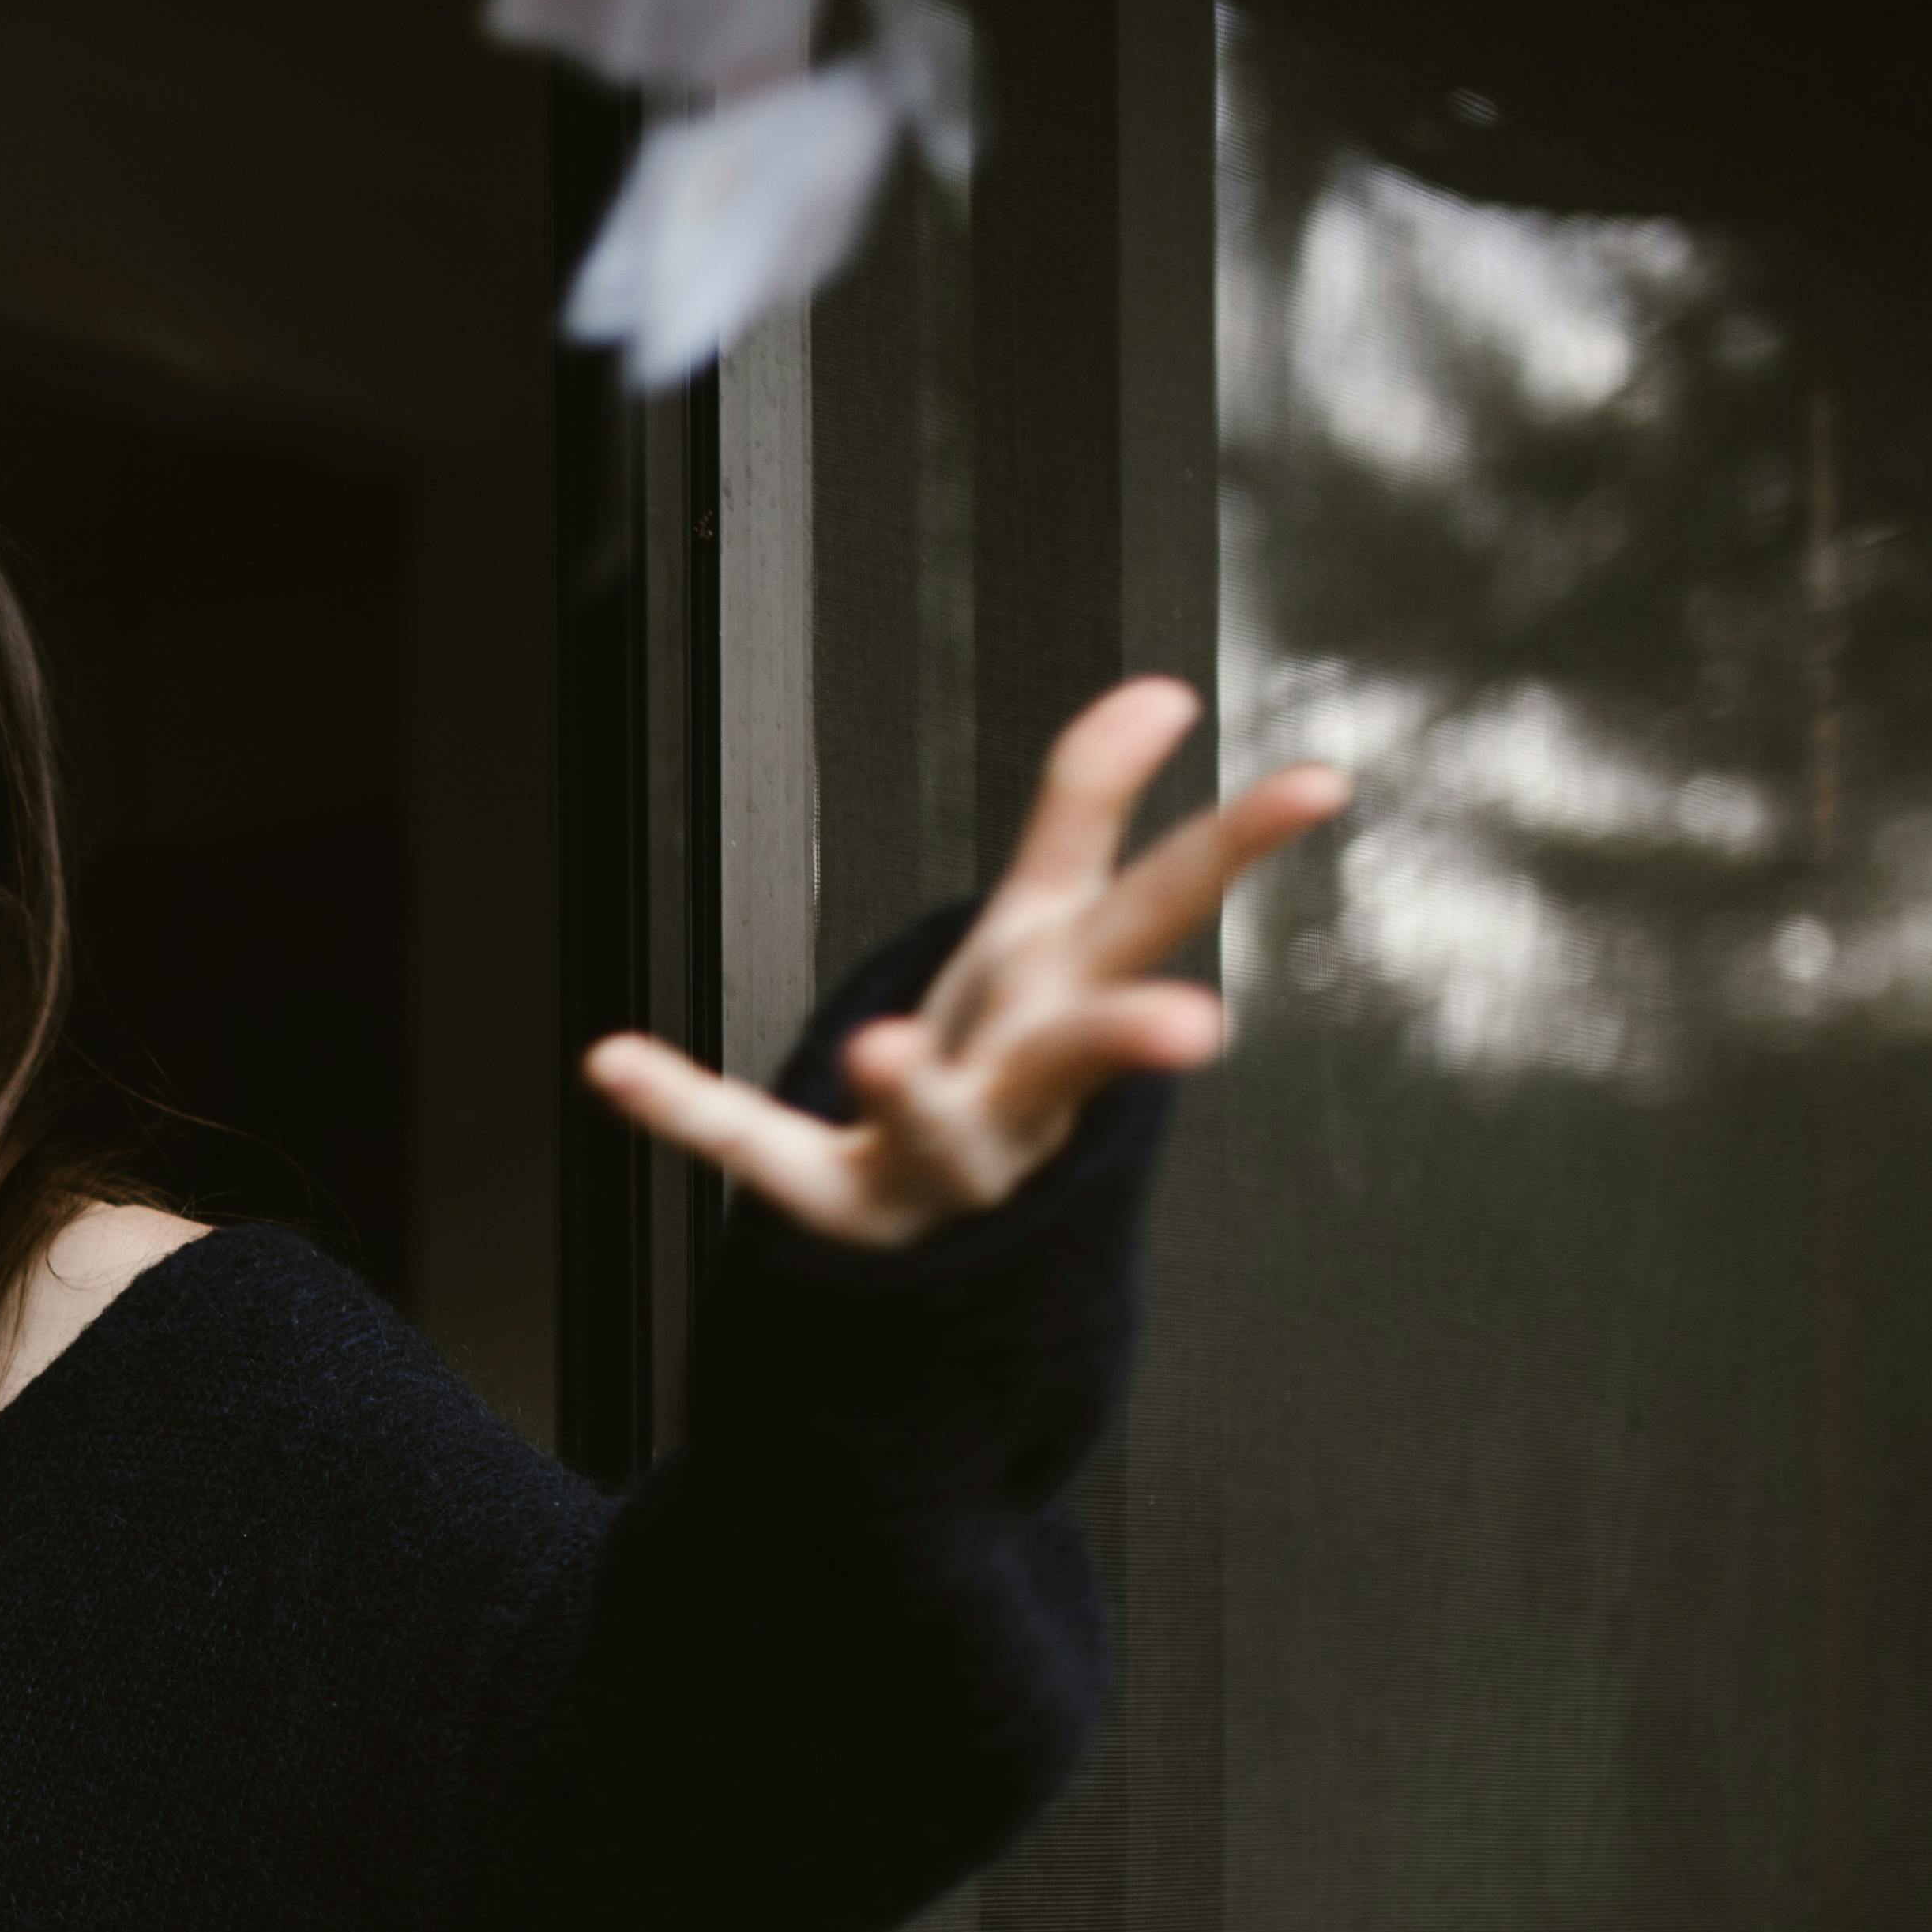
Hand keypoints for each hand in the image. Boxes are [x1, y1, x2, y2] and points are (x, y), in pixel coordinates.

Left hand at [583, 677, 1348, 1249]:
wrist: (951, 1242)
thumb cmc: (1008, 1061)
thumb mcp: (1041, 932)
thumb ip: (1083, 809)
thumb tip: (1158, 689)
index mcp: (1068, 1002)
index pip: (1160, 910)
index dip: (1239, 843)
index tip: (1320, 781)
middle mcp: (1025, 1086)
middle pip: (1090, 1044)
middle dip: (1138, 1031)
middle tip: (1196, 1027)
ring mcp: (938, 1158)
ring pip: (939, 1125)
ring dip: (914, 1090)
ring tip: (879, 1047)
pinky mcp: (838, 1206)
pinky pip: (754, 1151)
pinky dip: (680, 1106)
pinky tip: (611, 1064)